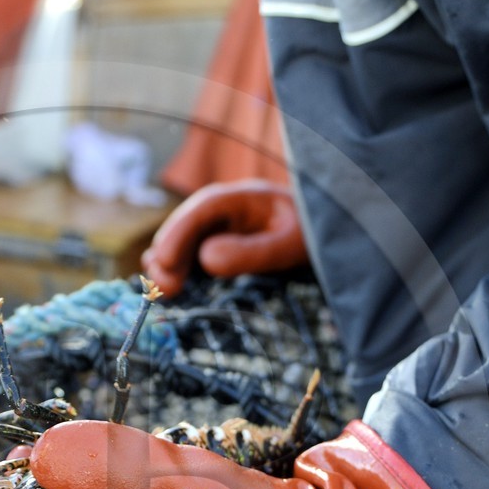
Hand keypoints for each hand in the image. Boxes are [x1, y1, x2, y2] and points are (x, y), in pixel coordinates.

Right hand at [141, 180, 308, 297]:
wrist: (326, 236)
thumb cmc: (313, 236)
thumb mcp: (291, 244)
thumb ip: (253, 251)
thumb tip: (206, 259)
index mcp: (245, 197)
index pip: (205, 207)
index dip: (180, 231)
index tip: (166, 260)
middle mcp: (226, 209)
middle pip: (187, 224)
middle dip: (169, 252)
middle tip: (163, 286)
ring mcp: (220, 227)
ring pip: (184, 240)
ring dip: (169, 263)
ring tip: (163, 291)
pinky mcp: (220, 245)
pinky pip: (192, 254)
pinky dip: (179, 269)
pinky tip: (171, 286)